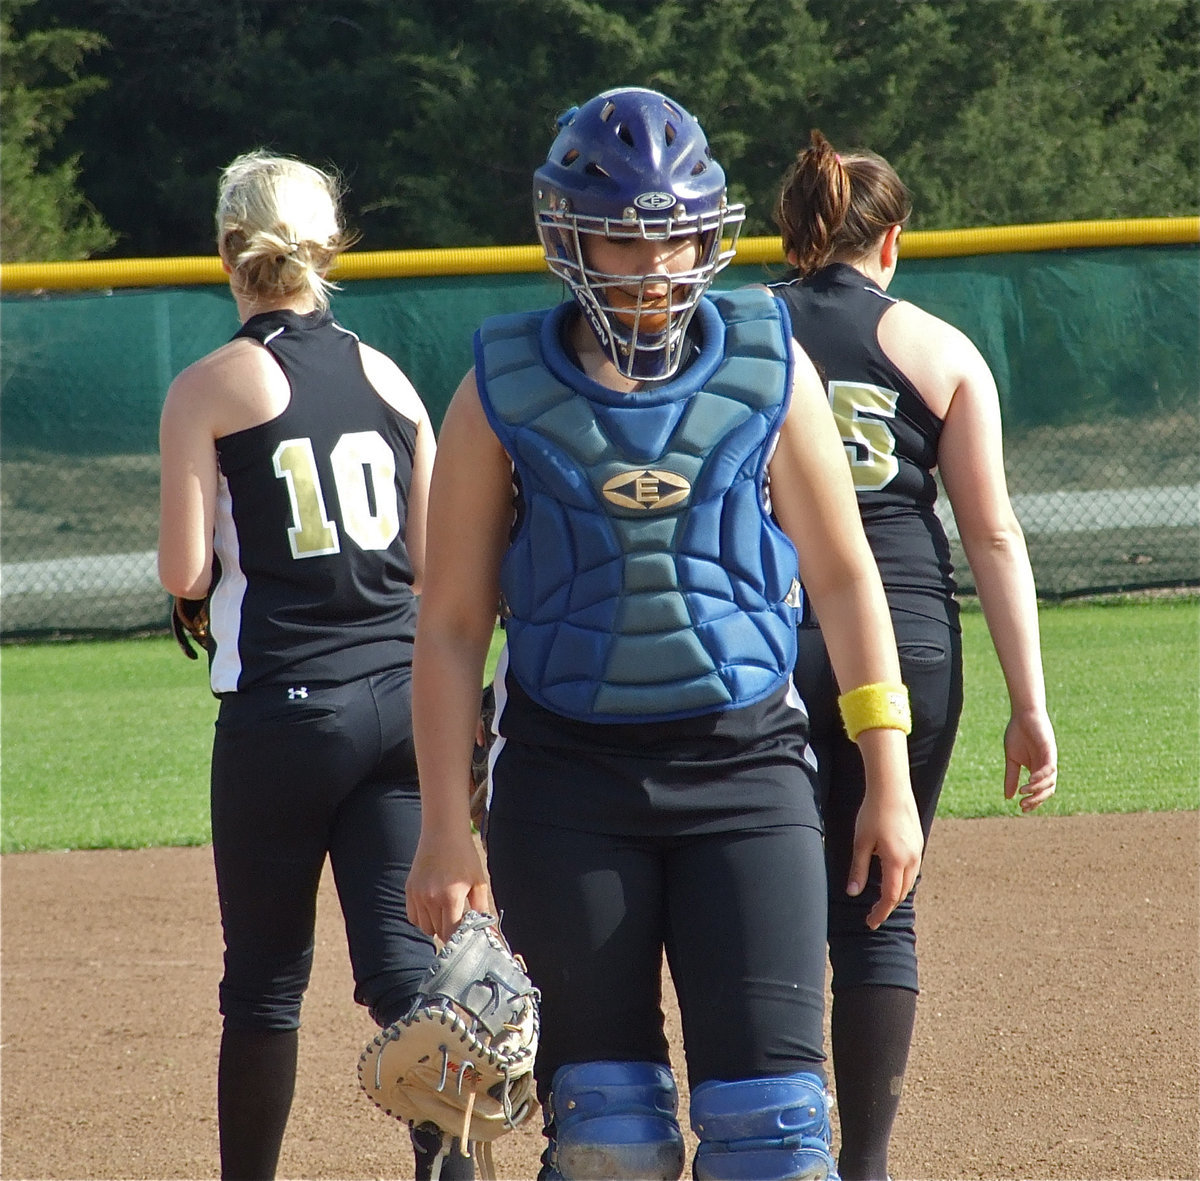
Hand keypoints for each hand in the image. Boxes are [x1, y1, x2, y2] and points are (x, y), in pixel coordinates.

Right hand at [405, 824, 490, 942]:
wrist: (443, 833)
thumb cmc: (464, 856)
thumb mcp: (478, 882)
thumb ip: (482, 909)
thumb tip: (491, 933)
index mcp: (451, 897)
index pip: (452, 933)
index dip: (461, 938)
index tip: (467, 935)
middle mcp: (431, 898)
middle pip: (438, 932)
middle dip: (450, 931)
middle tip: (459, 920)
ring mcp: (417, 895)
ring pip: (425, 927)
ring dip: (436, 926)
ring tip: (446, 912)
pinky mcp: (409, 890)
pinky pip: (413, 917)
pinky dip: (422, 919)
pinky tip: (433, 908)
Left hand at [847, 773, 923, 930]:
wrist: (891, 788)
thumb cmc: (873, 813)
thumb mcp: (861, 842)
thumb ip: (858, 869)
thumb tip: (853, 892)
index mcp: (896, 861)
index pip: (890, 897)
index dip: (880, 912)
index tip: (870, 922)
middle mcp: (912, 859)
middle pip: (901, 892)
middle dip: (888, 905)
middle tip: (872, 913)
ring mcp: (918, 850)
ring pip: (909, 881)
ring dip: (896, 892)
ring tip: (881, 899)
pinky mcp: (918, 841)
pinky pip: (912, 868)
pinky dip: (902, 878)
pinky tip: (891, 875)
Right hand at [1003, 709, 1057, 811]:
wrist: (1022, 715)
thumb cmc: (1017, 734)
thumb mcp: (1012, 759)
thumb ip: (1011, 777)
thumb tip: (1008, 797)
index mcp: (1037, 770)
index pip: (1040, 791)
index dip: (1033, 802)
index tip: (1021, 809)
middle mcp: (1046, 767)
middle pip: (1048, 790)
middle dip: (1036, 800)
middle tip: (1023, 804)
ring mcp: (1049, 759)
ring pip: (1051, 782)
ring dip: (1037, 790)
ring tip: (1024, 792)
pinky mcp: (1050, 751)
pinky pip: (1049, 768)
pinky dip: (1041, 777)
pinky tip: (1030, 780)